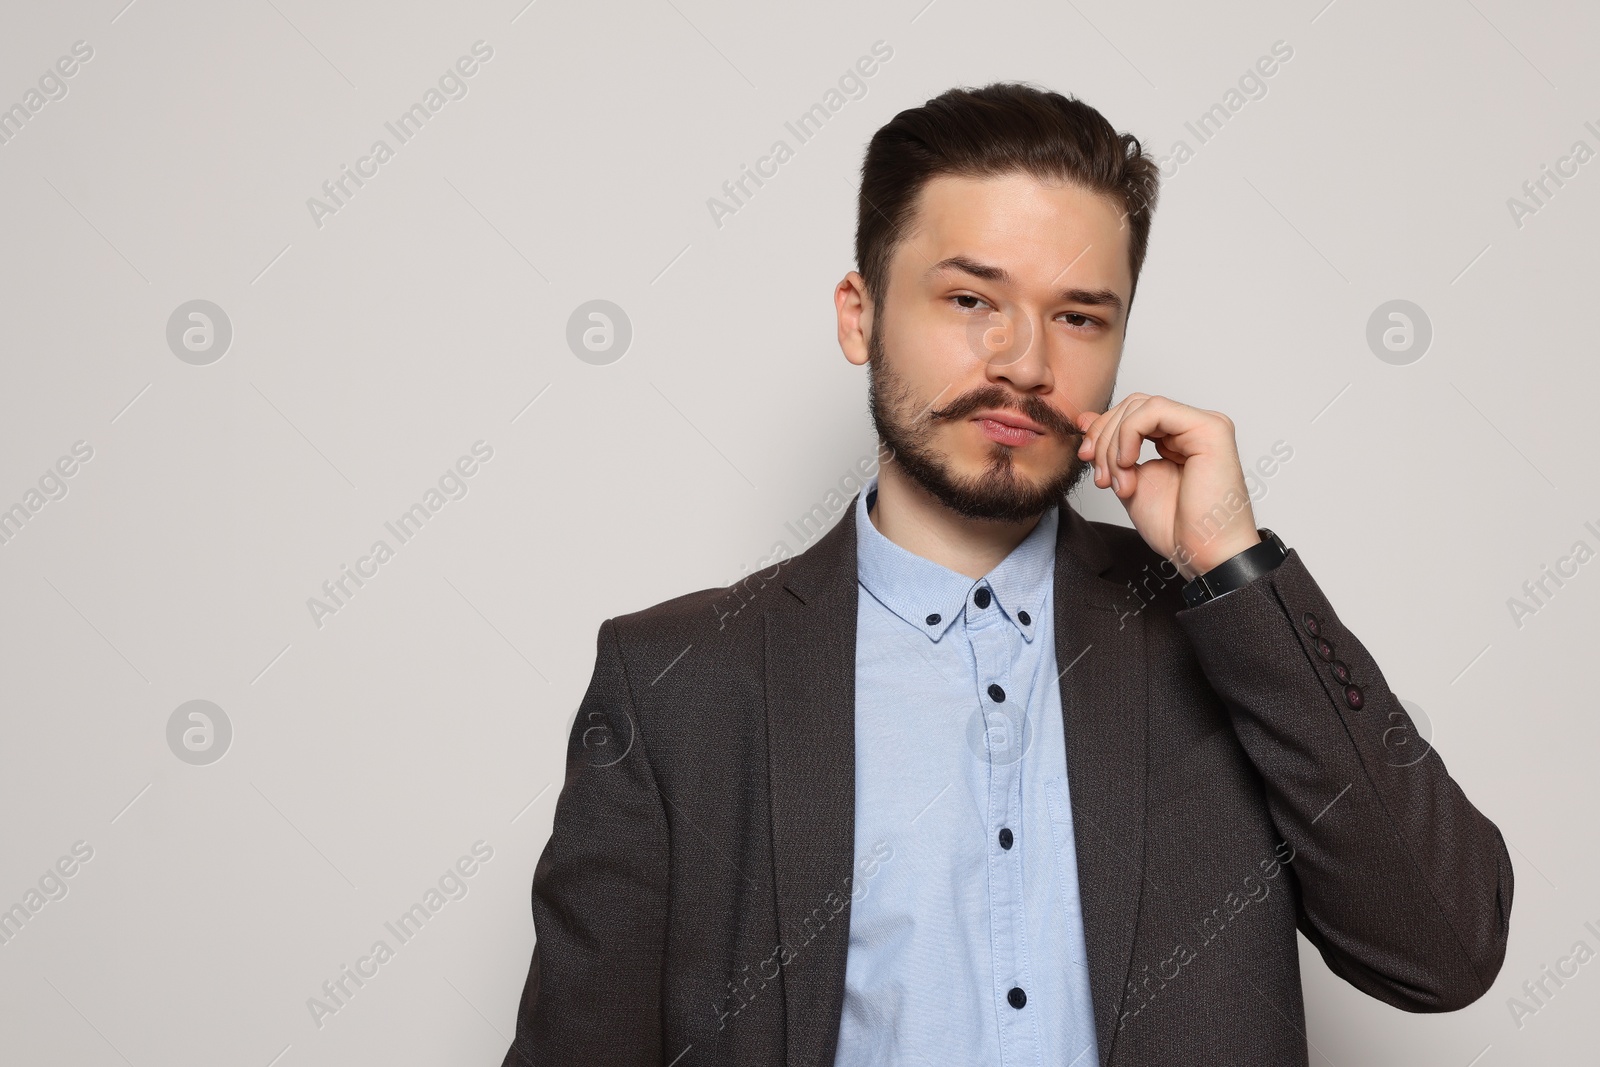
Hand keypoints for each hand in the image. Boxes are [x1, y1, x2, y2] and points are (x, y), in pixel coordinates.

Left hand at [1075, 394, 1259, 580]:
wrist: (1202, 554)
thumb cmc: (1175, 527)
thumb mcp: (1127, 480)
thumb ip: (1109, 449)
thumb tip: (1084, 418)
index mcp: (1177, 438)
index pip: (1131, 413)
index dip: (1102, 431)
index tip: (1086, 459)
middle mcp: (1192, 427)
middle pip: (1133, 405)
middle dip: (1104, 437)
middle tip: (1101, 476)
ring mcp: (1204, 425)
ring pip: (1141, 406)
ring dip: (1115, 444)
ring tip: (1119, 482)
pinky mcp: (1210, 428)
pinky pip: (1155, 410)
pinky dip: (1129, 434)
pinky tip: (1129, 464)